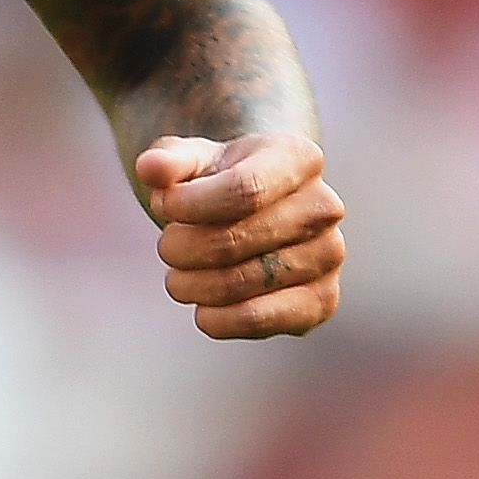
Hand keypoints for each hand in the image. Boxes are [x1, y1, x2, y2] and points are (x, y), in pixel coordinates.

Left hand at [136, 133, 344, 339]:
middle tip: (166, 248)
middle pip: (235, 240)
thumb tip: (150, 168)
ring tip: (177, 278)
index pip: (244, 190)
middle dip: (182, 248)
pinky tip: (202, 310)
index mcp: (298, 158)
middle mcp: (324, 206)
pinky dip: (220, 321)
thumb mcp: (192, 159)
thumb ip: (168, 161)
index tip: (162, 206)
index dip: (191, 205)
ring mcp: (328, 256)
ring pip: (242, 282)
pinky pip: (263, 320)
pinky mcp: (323, 301)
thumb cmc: (218, 179)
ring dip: (193, 286)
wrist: (258, 210)